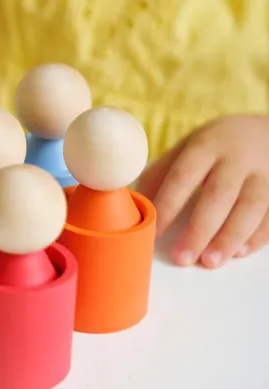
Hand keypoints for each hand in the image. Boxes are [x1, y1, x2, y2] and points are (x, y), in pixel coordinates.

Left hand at [137, 115, 268, 268]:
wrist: (267, 132)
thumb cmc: (216, 145)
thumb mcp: (188, 147)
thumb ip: (163, 172)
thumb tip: (136, 202)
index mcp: (206, 144)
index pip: (183, 176)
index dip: (168, 205)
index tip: (155, 232)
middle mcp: (237, 157)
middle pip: (218, 195)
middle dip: (200, 230)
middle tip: (183, 258)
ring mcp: (264, 172)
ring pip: (250, 207)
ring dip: (229, 237)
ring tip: (210, 261)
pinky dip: (257, 237)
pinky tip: (238, 253)